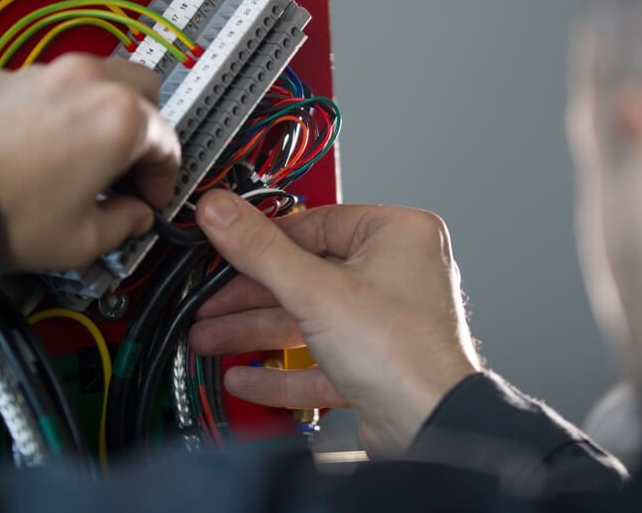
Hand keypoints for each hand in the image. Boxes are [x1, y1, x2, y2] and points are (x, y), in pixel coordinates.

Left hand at [0, 55, 179, 269]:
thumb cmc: (2, 214)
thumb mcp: (82, 239)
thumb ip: (124, 223)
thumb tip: (132, 216)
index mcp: (120, 116)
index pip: (168, 141)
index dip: (163, 178)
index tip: (149, 198)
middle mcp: (85, 81)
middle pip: (142, 89)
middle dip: (144, 127)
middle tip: (127, 167)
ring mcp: (40, 73)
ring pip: (93, 80)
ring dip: (100, 113)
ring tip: (81, 158)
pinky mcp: (0, 77)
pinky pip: (46, 86)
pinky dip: (55, 110)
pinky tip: (38, 149)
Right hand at [191, 191, 481, 455]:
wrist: (432, 430)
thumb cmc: (403, 354)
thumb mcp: (315, 290)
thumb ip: (261, 250)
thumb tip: (222, 212)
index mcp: (397, 235)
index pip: (316, 223)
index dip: (266, 239)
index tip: (226, 244)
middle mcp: (396, 274)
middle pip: (306, 275)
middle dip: (251, 296)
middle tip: (210, 302)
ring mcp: (386, 323)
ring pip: (308, 319)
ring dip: (257, 332)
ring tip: (210, 338)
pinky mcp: (375, 366)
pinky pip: (319, 360)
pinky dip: (281, 370)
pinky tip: (245, 376)